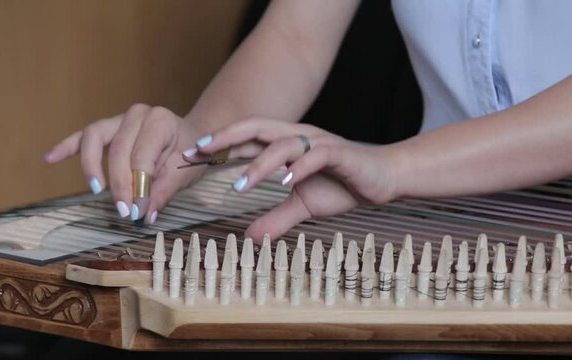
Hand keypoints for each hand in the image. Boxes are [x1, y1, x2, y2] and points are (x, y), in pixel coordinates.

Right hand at [45, 104, 205, 223]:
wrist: (191, 137)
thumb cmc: (189, 153)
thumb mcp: (185, 173)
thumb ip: (164, 193)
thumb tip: (145, 215)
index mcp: (161, 121)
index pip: (143, 156)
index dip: (138, 186)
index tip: (137, 211)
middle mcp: (138, 114)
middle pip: (118, 149)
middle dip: (118, 183)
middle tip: (122, 210)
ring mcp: (120, 119)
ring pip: (95, 138)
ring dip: (91, 166)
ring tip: (94, 189)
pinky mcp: (107, 128)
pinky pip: (83, 137)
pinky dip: (67, 147)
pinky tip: (50, 158)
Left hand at [184, 117, 397, 239]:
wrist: (382, 178)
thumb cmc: (343, 184)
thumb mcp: (303, 206)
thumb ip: (276, 218)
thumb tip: (251, 238)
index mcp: (286, 144)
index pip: (246, 139)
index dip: (219, 145)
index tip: (190, 156)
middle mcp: (298, 136)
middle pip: (257, 127)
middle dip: (227, 138)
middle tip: (200, 152)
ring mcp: (319, 142)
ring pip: (283, 143)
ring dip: (260, 163)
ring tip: (241, 185)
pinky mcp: (340, 153)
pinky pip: (316, 155)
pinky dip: (300, 167)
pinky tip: (286, 183)